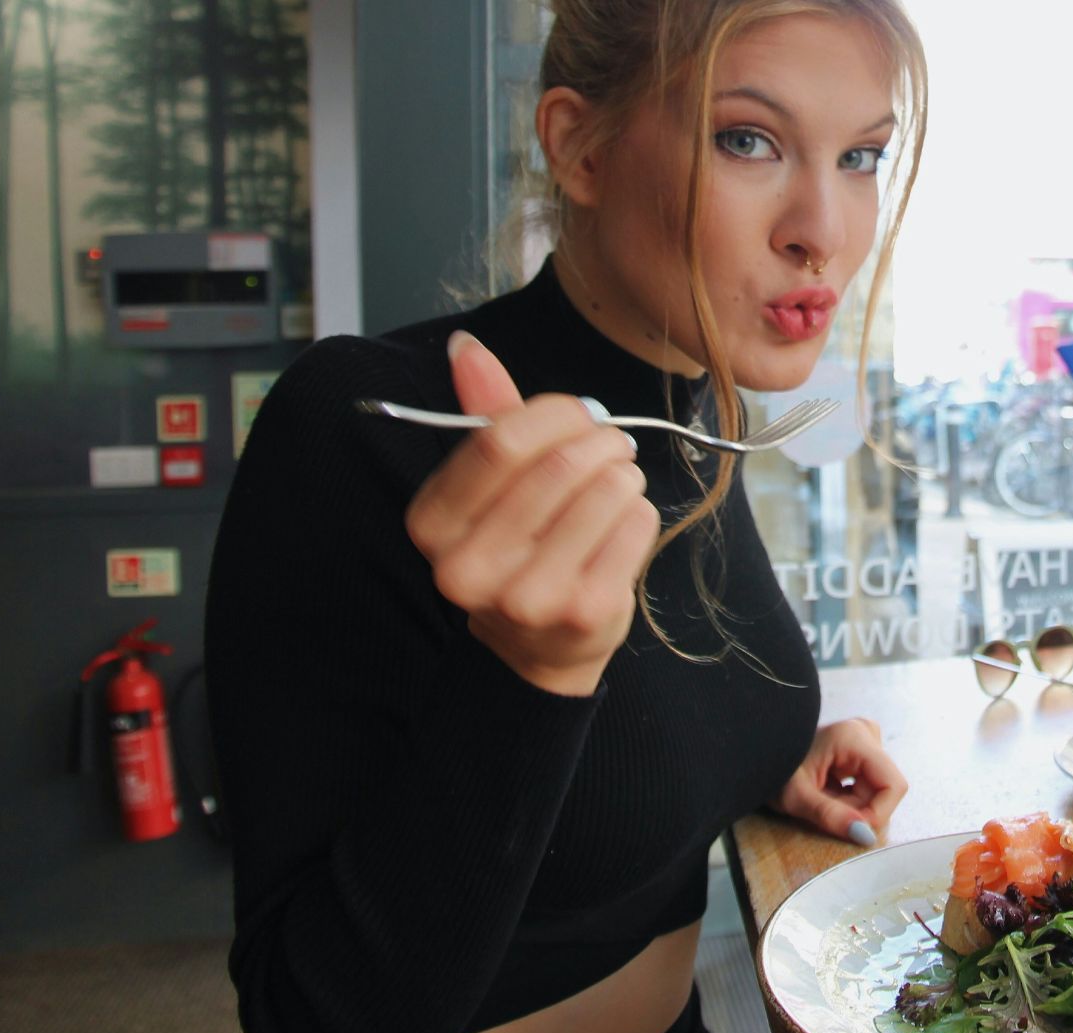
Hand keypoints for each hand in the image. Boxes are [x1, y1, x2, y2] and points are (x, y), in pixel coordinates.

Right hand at [405, 331, 659, 695]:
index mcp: (432, 525)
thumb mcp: (486, 486)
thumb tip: (466, 346)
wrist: (536, 646)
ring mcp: (528, 597)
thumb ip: (484, 414)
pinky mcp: (584, 612)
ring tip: (616, 483)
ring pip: (606, 491)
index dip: (554, 414)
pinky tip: (621, 526)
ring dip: (623, 474)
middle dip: (600, 440)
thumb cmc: (515, 547)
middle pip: (559, 466)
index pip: (499, 443)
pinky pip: (636, 525)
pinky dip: (639, 511)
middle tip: (612, 443)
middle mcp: (469, 568)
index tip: (580, 413)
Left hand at [772, 718, 908, 845]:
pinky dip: (849, 798)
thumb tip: (865, 836)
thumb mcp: (796, 797)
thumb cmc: (771, 768)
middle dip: (858, 810)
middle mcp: (865, 733)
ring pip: (876, 790)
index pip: (893, 785)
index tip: (851, 828)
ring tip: (822, 799)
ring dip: (852, 806)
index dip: (878, 814)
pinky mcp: (860, 750)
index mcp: (855, 737)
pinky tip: (827, 792)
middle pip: (883, 789)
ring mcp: (864, 739)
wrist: (756, 751)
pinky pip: (868, 784)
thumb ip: (830, 816)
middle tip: (824, 809)